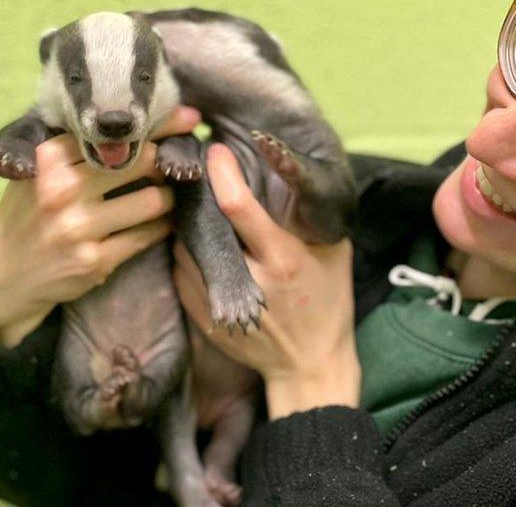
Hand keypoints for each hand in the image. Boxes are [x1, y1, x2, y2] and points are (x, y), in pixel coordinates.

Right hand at [0, 106, 200, 346]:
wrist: (4, 276)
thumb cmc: (29, 214)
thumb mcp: (37, 171)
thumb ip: (75, 146)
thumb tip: (137, 116)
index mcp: (49, 158)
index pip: (115, 133)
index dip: (158, 124)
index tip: (188, 120)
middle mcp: (61, 189)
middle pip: (143, 160)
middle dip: (166, 161)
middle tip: (174, 164)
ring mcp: (78, 227)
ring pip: (153, 201)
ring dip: (167, 198)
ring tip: (164, 195)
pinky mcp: (95, 261)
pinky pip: (147, 236)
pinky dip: (160, 227)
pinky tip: (159, 223)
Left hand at [172, 144, 359, 418]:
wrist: (307, 363)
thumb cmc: (327, 301)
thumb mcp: (334, 253)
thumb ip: (311, 216)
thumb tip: (287, 168)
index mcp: (282, 258)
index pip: (239, 207)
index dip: (222, 173)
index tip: (216, 150)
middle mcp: (248, 278)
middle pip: (203, 222)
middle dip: (198, 192)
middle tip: (196, 169)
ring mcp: (218, 299)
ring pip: (185, 245)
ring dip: (188, 221)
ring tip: (196, 202)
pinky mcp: (201, 314)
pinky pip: (182, 268)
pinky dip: (186, 249)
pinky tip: (199, 239)